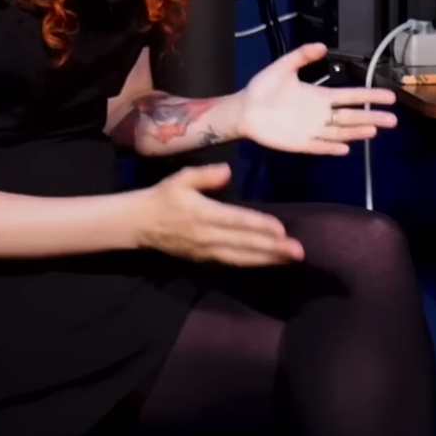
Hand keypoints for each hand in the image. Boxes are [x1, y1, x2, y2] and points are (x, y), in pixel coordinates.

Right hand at [136, 163, 304, 265]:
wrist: (137, 224)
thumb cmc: (162, 197)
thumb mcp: (180, 179)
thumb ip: (204, 176)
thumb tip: (227, 171)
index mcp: (202, 215)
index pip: (236, 222)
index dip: (259, 226)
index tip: (282, 229)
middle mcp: (206, 237)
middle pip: (243, 244)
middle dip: (272, 249)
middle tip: (298, 251)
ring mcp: (205, 252)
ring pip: (240, 258)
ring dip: (267, 259)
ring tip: (291, 259)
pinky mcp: (203, 261)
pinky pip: (231, 263)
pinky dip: (252, 264)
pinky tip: (270, 263)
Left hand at [235, 43, 396, 154]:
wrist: (244, 110)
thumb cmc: (263, 88)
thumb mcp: (283, 67)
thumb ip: (302, 56)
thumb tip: (322, 46)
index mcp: (320, 96)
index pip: (351, 96)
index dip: (370, 96)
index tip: (389, 97)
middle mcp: (321, 114)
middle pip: (352, 117)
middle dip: (372, 117)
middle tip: (392, 120)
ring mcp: (312, 130)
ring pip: (340, 132)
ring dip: (357, 132)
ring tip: (374, 132)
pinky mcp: (301, 144)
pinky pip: (320, 147)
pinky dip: (332, 147)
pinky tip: (345, 148)